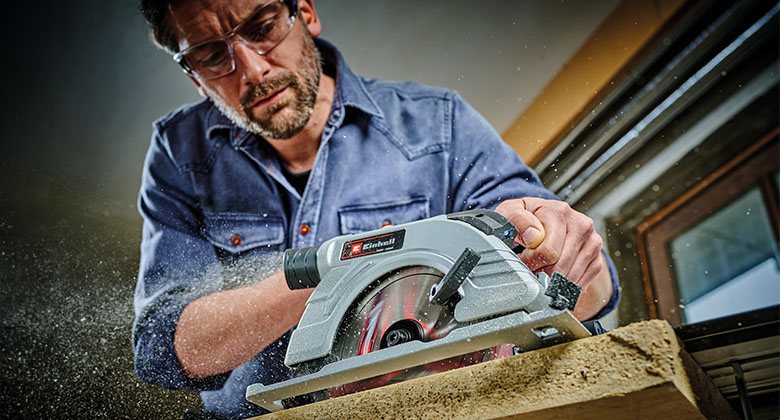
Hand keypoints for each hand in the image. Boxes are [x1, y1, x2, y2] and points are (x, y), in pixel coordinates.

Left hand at [495, 197, 612, 319]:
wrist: (540, 223)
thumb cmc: (524, 220)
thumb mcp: (510, 212)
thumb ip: (517, 220)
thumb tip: (533, 236)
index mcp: (559, 212)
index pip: (548, 251)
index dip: (529, 262)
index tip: (521, 261)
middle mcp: (580, 224)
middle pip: (560, 267)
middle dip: (540, 273)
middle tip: (529, 268)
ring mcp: (592, 242)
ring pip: (570, 278)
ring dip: (551, 281)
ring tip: (539, 270)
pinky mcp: (597, 259)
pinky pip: (581, 284)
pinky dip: (564, 288)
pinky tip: (553, 278)